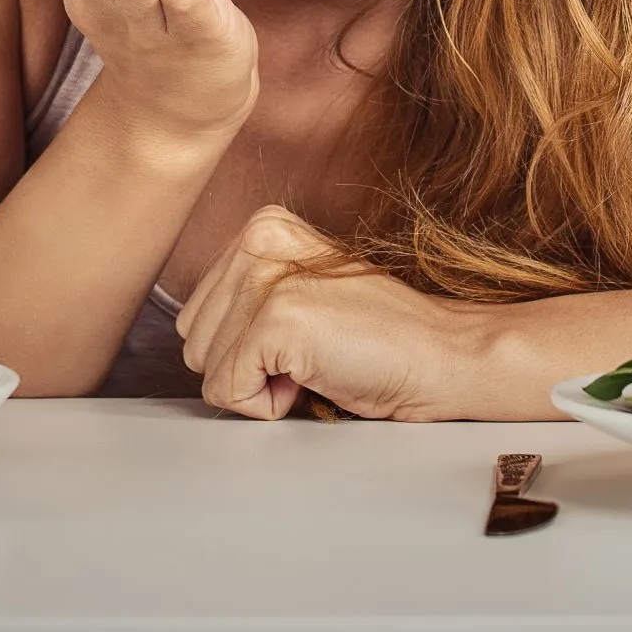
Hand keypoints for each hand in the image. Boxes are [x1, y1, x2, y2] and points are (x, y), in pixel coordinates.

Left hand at [174, 205, 490, 420]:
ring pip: (204, 366)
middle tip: (310, 352)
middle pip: (193, 338)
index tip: (302, 337)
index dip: (245, 346)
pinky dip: (269, 404)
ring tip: (313, 360)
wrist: (440, 356)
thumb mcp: (301, 292)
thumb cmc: (377, 338)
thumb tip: (191, 337)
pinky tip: (315, 376)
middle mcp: (258, 240)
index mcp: (262, 226)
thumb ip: (245, 297)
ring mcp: (266, 277)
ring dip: (258, 383)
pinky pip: (228, 391)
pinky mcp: (275, 318)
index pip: (197, 312)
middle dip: (246, 364)